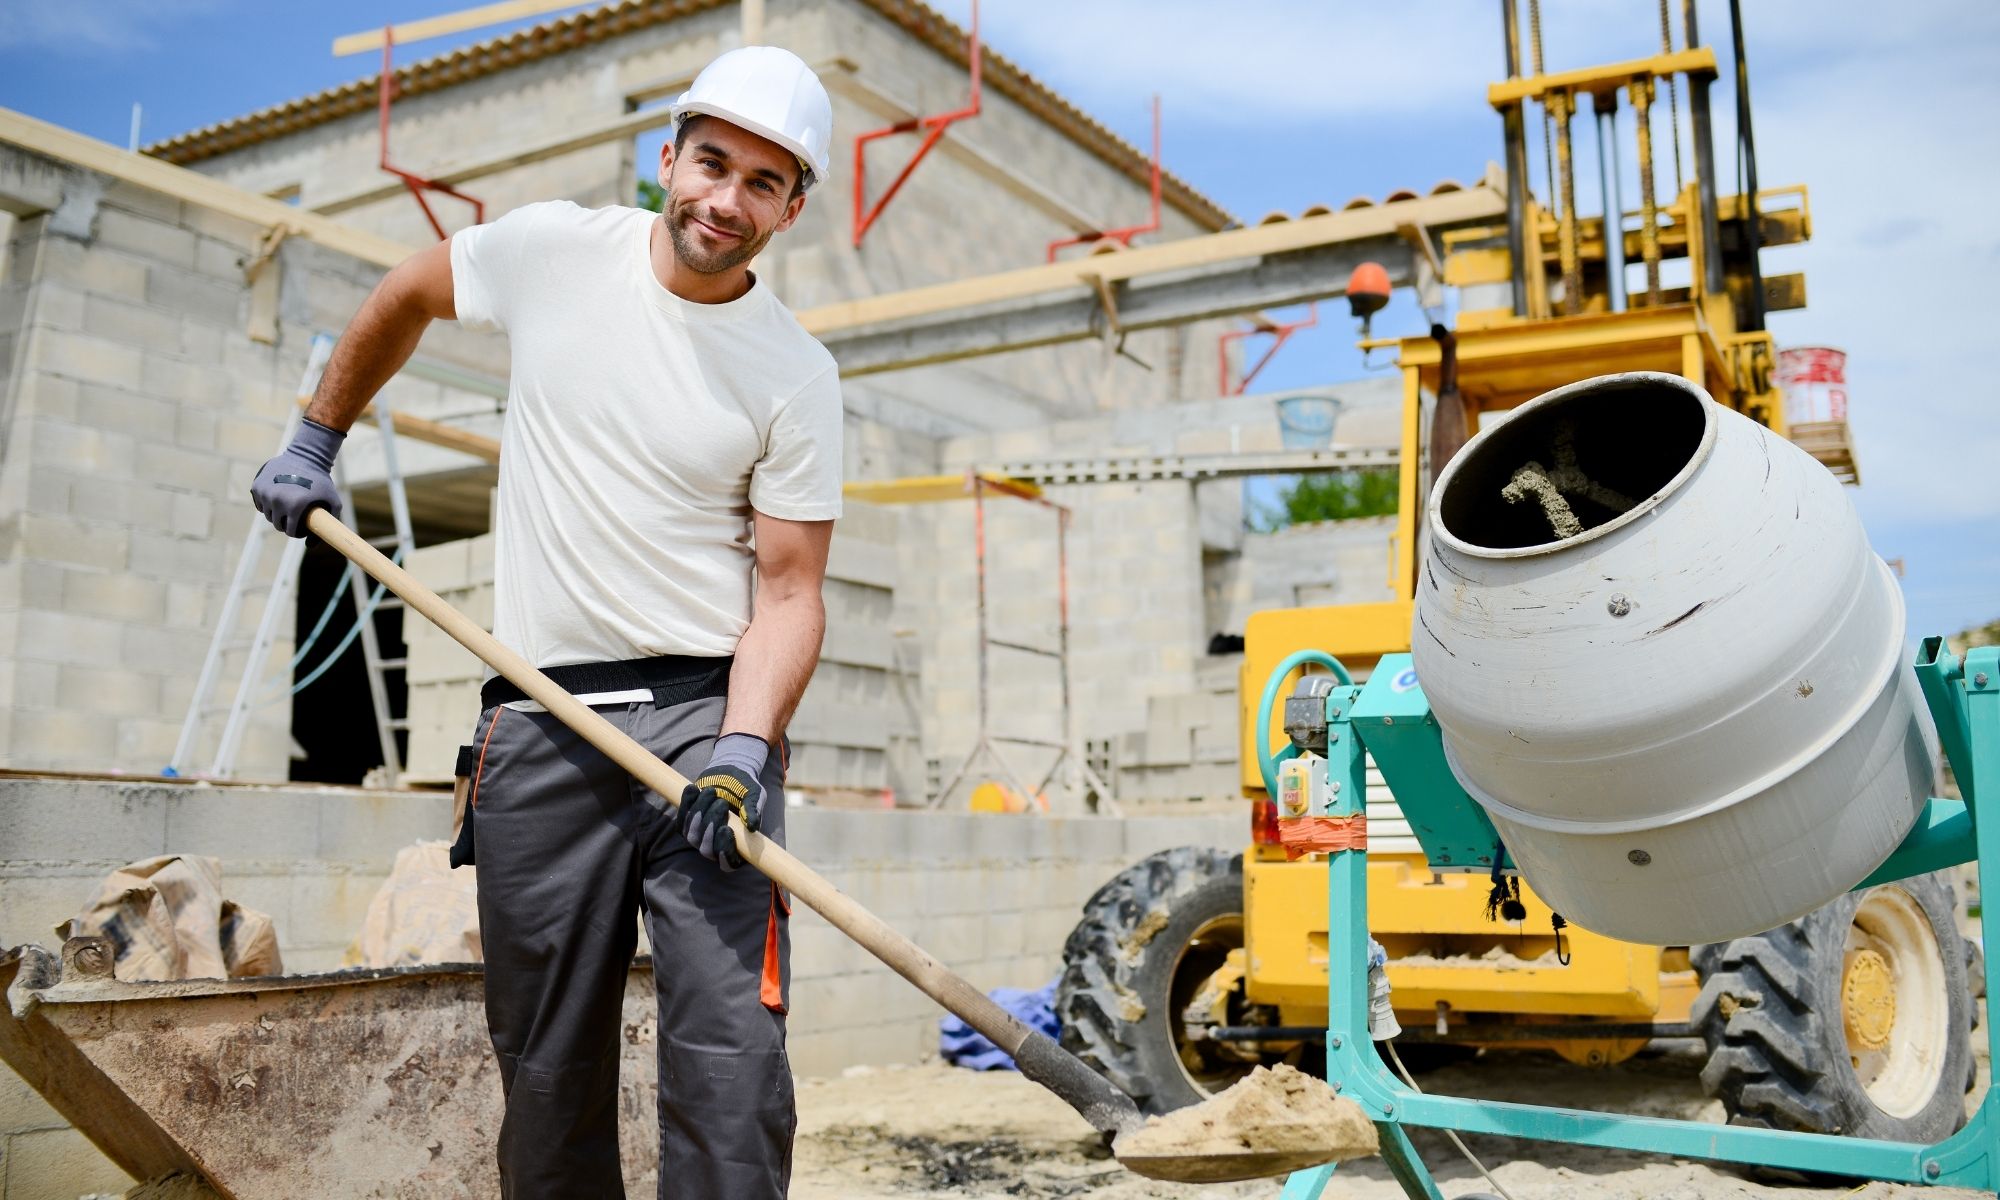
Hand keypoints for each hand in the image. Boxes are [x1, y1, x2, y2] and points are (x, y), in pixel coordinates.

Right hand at [250, 418, 344, 535]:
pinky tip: (278, 498)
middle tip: (294, 517)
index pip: (289, 531)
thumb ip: (328, 524)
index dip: (296, 532)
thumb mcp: (332, 502)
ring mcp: (265, 492)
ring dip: (276, 514)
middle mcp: (277, 500)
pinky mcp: (257, 486)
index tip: (300, 527)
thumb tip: (310, 546)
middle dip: (285, 523)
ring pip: (267, 514)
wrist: (306, 456)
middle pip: (277, 524)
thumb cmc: (321, 481)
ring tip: (287, 507)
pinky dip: (267, 503)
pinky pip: (260, 503)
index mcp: (294, 506)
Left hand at [678, 733, 769, 870]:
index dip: (725, 853)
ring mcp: (700, 836)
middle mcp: (717, 846)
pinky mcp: (688, 823)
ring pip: (691, 835)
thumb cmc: (745, 788)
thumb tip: (753, 826)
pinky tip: (694, 789)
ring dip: (699, 811)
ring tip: (711, 791)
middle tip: (722, 803)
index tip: (726, 829)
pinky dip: (687, 804)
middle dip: (711, 826)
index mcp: (738, 846)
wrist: (730, 773)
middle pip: (706, 849)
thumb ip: (754, 810)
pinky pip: (681, 820)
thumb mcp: (755, 795)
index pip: (729, 863)